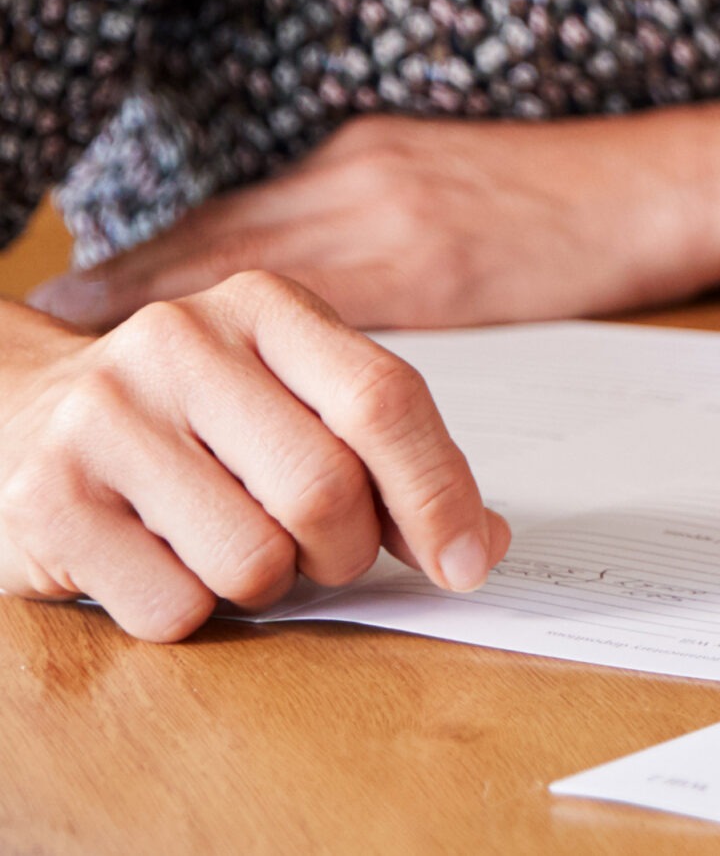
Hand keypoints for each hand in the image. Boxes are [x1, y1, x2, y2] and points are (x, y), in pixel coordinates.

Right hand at [0, 271, 509, 640]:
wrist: (18, 415)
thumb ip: (391, 456)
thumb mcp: (291, 398)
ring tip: (224, 544)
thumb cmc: (188, 418)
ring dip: (263, 585)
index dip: (438, 492)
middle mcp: (178, 344)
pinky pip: (173, 607)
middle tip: (319, 554)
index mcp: (262, 306)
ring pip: (252, 560)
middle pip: (326, 490)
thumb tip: (478, 545)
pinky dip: (188, 610)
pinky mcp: (47, 502)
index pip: (384, 400)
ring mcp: (103, 419)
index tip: (466, 558)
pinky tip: (157, 560)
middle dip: (344, 551)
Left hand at [29, 114, 719, 329]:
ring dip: (172, 318)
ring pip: (256, 272)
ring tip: (93, 355)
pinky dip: (260, 353)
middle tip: (48, 326)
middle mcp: (361, 176)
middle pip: (221, 242)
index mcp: (366, 161)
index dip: (152, 262)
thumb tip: (319, 307)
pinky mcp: (440, 263)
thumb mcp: (462, 196)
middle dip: (135, 288)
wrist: (677, 181)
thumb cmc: (582, 201)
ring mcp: (397, 214)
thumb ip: (387, 232)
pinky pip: (328, 320)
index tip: (77, 295)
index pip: (238, 220)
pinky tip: (217, 384)